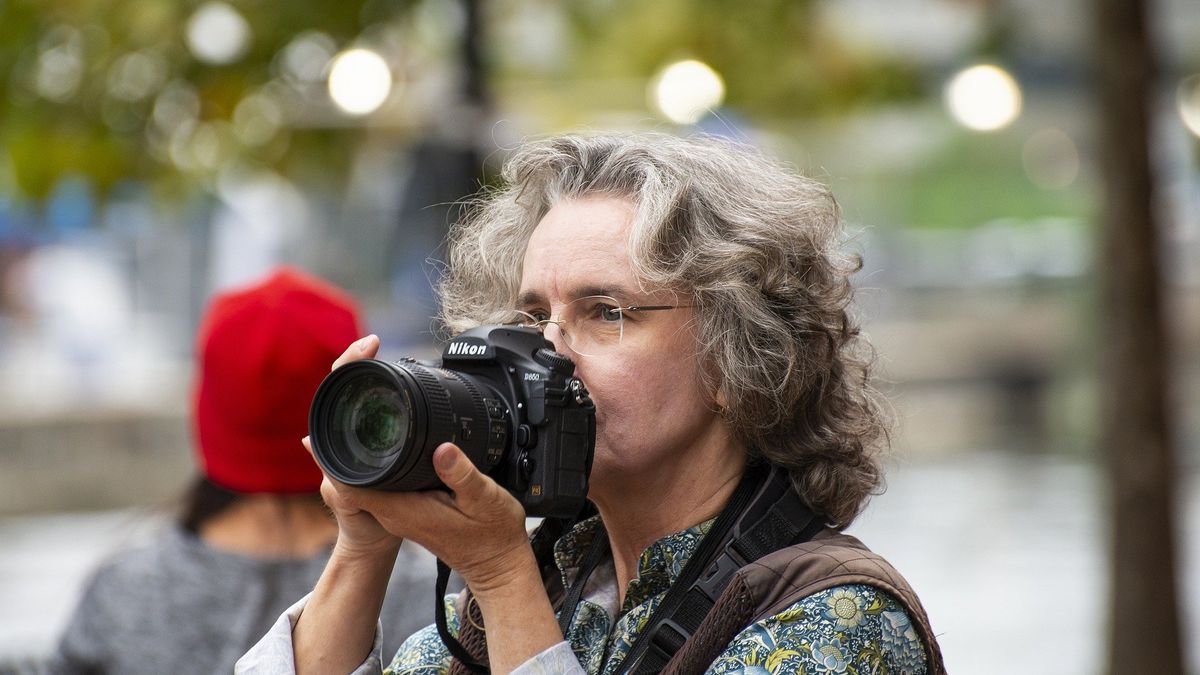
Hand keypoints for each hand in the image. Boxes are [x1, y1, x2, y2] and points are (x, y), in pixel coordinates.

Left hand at [303, 334, 400, 557]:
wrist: (375, 540)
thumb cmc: (361, 522)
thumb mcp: (348, 499)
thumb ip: (333, 476)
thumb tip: (306, 442)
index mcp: (333, 439)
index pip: (333, 390)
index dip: (348, 363)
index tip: (369, 345)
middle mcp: (342, 433)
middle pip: (345, 386)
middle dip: (357, 358)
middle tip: (374, 341)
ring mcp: (358, 436)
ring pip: (360, 396)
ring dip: (370, 371)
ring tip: (384, 353)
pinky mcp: (375, 443)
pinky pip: (377, 410)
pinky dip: (384, 391)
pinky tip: (399, 384)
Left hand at [309, 335, 530, 590]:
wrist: (497, 564)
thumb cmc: (493, 535)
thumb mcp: (485, 499)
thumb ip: (462, 474)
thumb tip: (442, 448)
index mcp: (401, 508)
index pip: (349, 479)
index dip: (336, 447)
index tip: (338, 412)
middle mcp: (392, 510)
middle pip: (350, 471)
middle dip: (345, 432)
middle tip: (352, 393)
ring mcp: (397, 509)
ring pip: (363, 472)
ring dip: (361, 442)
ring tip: (364, 405)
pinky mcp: (407, 506)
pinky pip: (381, 477)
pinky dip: (380, 454)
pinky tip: (389, 434)